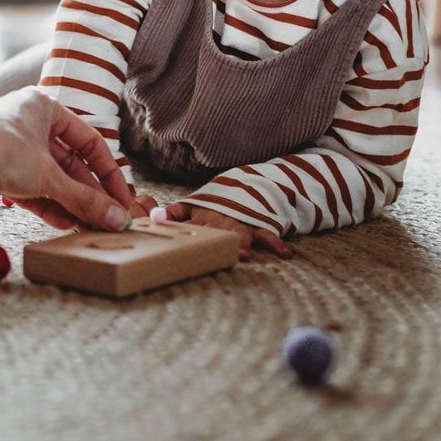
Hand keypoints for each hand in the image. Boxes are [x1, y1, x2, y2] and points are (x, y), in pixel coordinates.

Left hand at [0, 82, 148, 232]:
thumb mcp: (47, 175)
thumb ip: (83, 199)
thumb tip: (115, 218)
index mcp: (46, 109)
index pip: (90, 142)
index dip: (109, 173)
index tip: (123, 200)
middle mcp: (30, 126)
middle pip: (71, 164)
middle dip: (90, 194)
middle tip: (110, 222)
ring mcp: (12, 152)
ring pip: (51, 180)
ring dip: (71, 204)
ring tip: (92, 230)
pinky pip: (31, 192)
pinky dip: (48, 207)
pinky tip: (66, 225)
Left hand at [149, 201, 293, 261]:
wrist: (251, 185)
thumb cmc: (218, 203)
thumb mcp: (194, 205)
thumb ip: (175, 213)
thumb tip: (155, 219)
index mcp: (202, 214)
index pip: (186, 220)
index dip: (176, 223)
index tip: (165, 226)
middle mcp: (220, 219)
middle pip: (215, 231)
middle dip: (213, 241)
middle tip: (209, 252)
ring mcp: (241, 222)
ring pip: (241, 234)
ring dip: (242, 244)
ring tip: (244, 255)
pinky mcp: (259, 225)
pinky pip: (269, 235)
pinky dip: (277, 244)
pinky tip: (285, 254)